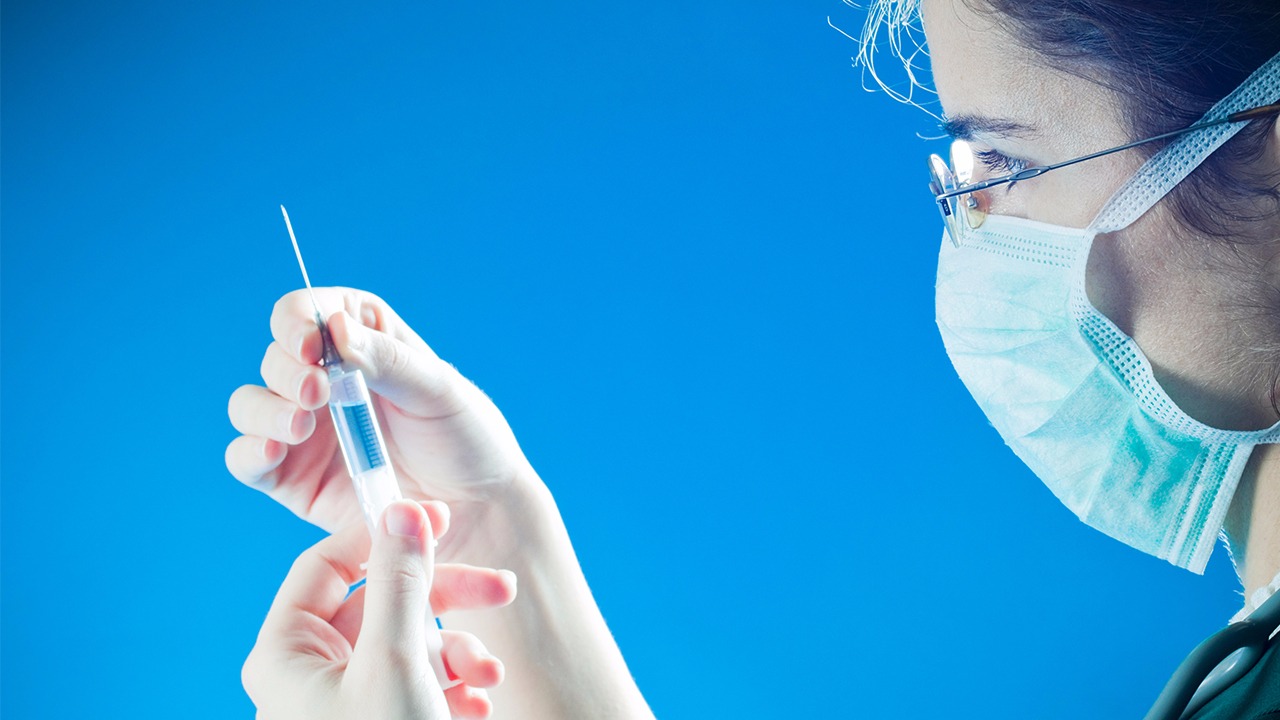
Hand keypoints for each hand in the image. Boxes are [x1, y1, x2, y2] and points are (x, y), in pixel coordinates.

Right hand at [225, 287, 533, 558]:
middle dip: (288, 371)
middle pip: (276, 358)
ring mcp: (305, 429)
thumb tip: (335, 326)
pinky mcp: (292, 478)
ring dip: (265, 409)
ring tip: (300, 424)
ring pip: (250, 405)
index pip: (309, 311)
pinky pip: (248, 460)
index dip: (298, 320)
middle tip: (318, 392)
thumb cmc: (468, 440)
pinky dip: (250, 451)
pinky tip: (274, 449)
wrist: (481, 512)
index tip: (313, 345)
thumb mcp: (439, 391)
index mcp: (365, 341)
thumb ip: (388, 360)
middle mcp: (326, 380)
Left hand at [242, 499, 517, 719]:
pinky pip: (421, 687)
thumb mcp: (396, 662)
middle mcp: (311, 677)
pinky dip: (456, 688)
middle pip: (379, 603)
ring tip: (487, 677)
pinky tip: (479, 704)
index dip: (382, 534)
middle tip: (500, 589)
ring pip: (409, 645)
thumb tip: (401, 507)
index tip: (439, 518)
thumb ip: (400, 580)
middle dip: (445, 598)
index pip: (326, 565)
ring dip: (460, 651)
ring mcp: (346, 707)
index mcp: (287, 656)